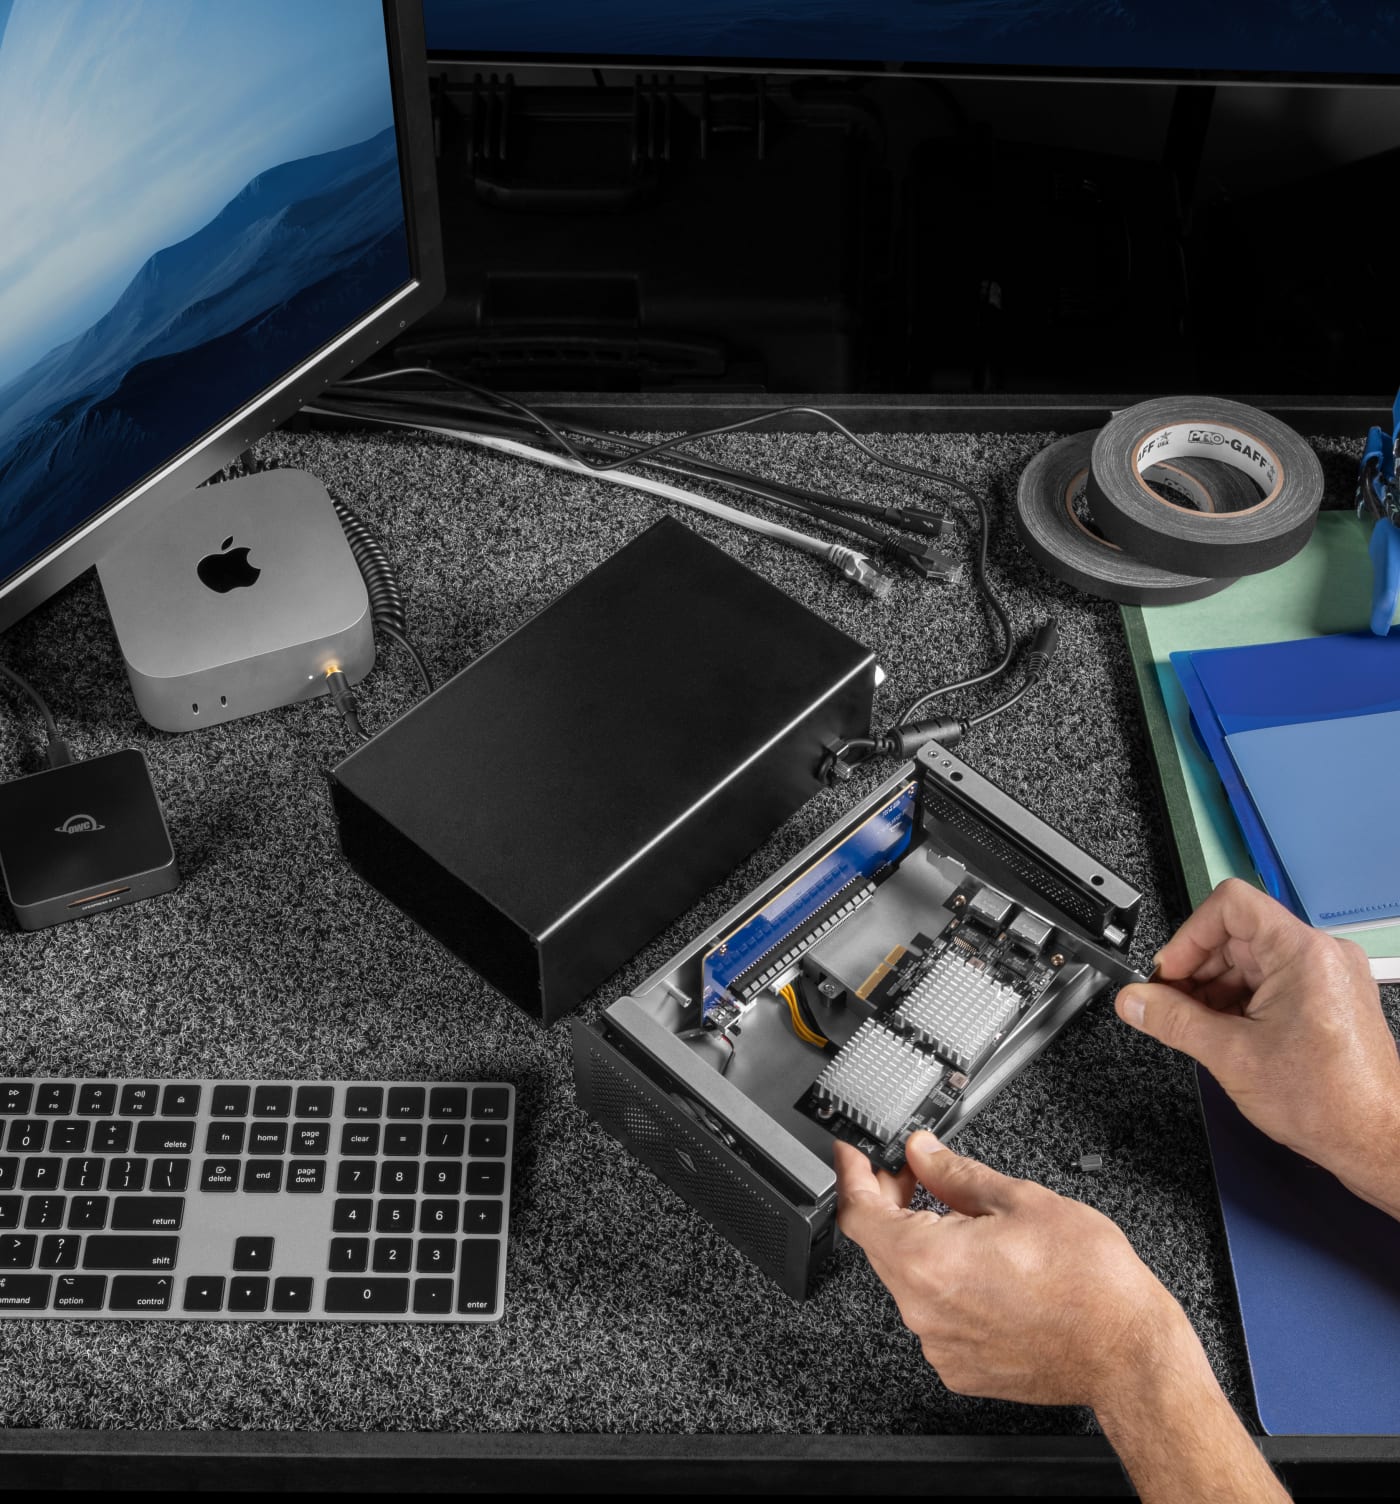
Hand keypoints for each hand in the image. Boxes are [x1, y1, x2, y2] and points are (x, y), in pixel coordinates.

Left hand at [832, 1132, 1189, 1409]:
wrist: (1129, 1355)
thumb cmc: (1090, 1282)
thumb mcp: (1021, 1200)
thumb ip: (956, 1172)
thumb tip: (923, 1152)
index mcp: (929, 1261)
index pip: (858, 1212)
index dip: (852, 1175)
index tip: (852, 1155)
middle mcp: (924, 1309)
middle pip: (879, 1245)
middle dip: (890, 1203)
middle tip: (915, 1175)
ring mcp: (940, 1344)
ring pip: (907, 1279)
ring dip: (919, 1244)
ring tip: (963, 1221)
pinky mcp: (960, 1368)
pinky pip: (932, 1314)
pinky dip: (942, 1284)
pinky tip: (980, 1267)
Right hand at [1116, 878, 1399, 1217]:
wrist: (1377, 1143)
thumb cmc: (1329, 1103)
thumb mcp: (1230, 1056)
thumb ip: (1172, 1020)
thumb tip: (1134, 1001)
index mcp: (1302, 954)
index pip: (1231, 905)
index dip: (1189, 936)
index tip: (1169, 972)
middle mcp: (1322, 955)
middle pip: (1239, 934)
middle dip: (1198, 969)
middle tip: (1170, 1004)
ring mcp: (1330, 977)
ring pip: (1254, 960)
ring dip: (1217, 989)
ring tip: (1198, 1027)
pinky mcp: (1331, 999)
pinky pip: (1274, 982)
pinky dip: (1242, 1002)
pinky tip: (1226, 1034)